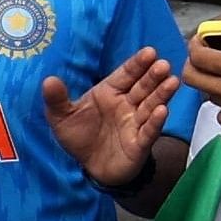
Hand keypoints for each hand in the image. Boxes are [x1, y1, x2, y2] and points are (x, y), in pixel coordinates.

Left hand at [42, 46, 180, 189]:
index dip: (137, 64)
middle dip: (153, 76)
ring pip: (151, 105)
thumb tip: (48, 80)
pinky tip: (163, 111)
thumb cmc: (79, 137)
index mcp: (109, 93)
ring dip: (162, 94)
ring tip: (172, 82)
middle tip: (163, 64)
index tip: (150, 52)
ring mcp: (135, 123)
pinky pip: (149, 131)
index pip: (126, 75)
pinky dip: (156, 122)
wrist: (88, 167)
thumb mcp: (61, 117)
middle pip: (143, 87)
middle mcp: (126, 105)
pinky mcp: (139, 144)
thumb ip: (57, 99)